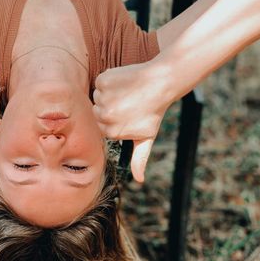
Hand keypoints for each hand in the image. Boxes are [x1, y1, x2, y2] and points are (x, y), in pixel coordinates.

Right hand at [92, 62, 170, 181]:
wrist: (162, 84)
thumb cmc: (154, 112)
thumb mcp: (146, 138)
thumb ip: (139, 159)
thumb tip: (140, 180)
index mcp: (112, 131)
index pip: (103, 125)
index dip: (115, 119)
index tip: (129, 114)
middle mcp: (105, 115)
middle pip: (98, 111)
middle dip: (110, 107)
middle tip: (128, 103)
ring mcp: (104, 97)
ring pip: (98, 96)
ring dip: (109, 94)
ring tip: (127, 93)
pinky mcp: (104, 80)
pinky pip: (100, 82)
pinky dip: (109, 80)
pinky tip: (124, 82)